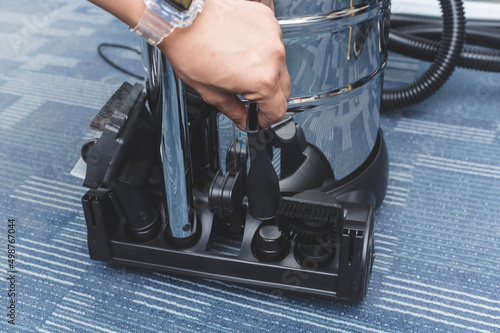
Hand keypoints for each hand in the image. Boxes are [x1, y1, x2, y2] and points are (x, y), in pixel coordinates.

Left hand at [159, 0, 289, 128]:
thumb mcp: (211, 93)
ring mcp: (272, 35)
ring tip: (243, 71)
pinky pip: (272, 42)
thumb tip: (242, 119)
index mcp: (262, 79)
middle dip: (269, 98)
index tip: (260, 118)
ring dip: (267, 72)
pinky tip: (244, 51)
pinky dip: (262, 50)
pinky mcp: (266, 19)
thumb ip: (233, 110)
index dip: (267, 119)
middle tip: (252, 99)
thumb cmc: (191, 49)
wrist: (183, 19)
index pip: (278, 110)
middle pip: (284, 88)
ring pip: (279, 64)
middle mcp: (273, 56)